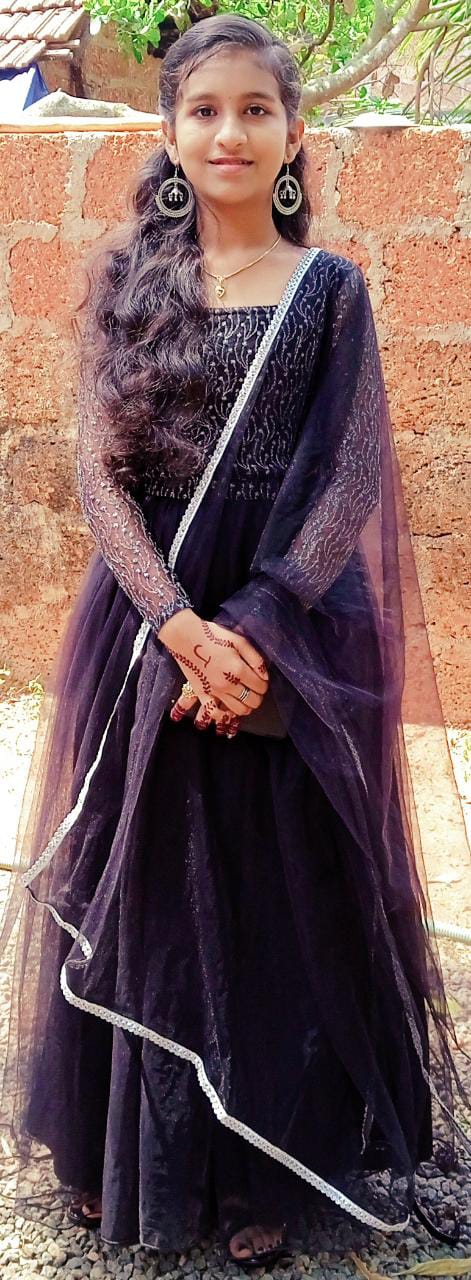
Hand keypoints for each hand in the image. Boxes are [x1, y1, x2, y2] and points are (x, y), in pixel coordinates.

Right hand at [157, 608, 269, 729]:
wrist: (184, 637)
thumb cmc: (212, 635)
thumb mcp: (238, 641)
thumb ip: (255, 658)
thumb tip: (265, 676)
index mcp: (238, 669)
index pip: (261, 686)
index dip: (264, 685)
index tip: (261, 680)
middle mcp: (228, 684)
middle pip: (252, 701)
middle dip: (258, 697)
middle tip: (255, 690)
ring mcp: (214, 691)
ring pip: (238, 710)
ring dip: (246, 707)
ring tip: (245, 698)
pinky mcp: (202, 694)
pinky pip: (214, 713)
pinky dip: (224, 715)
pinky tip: (228, 710)